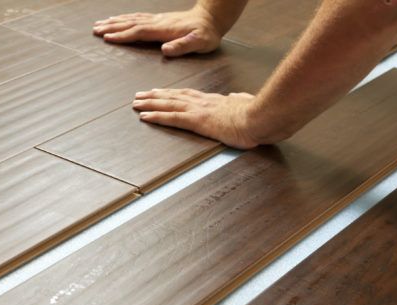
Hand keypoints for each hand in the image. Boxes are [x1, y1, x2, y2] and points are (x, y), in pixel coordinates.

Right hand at [92, 7, 222, 56]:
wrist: (212, 18)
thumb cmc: (206, 33)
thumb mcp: (199, 43)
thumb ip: (182, 46)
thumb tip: (166, 50)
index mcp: (164, 30)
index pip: (139, 32)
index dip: (123, 35)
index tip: (107, 38)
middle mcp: (158, 22)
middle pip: (130, 24)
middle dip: (112, 27)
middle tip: (95, 29)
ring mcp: (158, 19)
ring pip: (132, 19)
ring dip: (115, 22)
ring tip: (101, 24)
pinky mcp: (159, 19)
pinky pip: (138, 18)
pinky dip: (125, 19)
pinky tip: (119, 20)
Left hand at [133, 89, 285, 148]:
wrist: (261, 117)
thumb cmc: (258, 115)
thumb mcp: (247, 104)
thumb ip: (239, 100)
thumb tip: (237, 96)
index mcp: (215, 101)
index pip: (188, 95)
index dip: (173, 93)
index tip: (161, 92)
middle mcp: (203, 102)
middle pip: (174, 96)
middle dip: (155, 96)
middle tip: (140, 95)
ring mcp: (199, 110)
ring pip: (168, 104)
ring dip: (150, 103)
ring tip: (136, 103)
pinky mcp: (197, 121)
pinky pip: (171, 118)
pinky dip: (156, 116)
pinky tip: (144, 116)